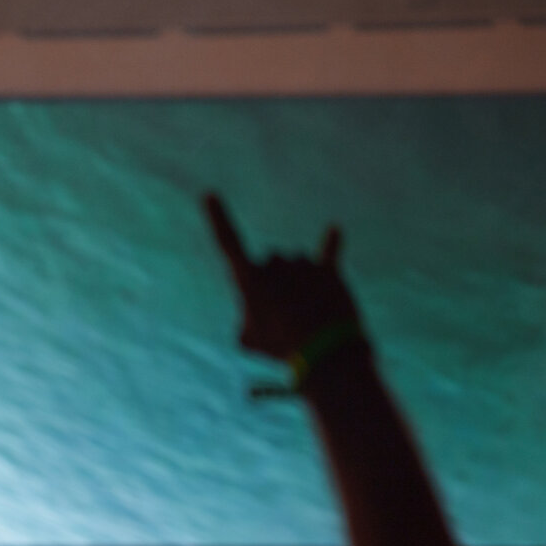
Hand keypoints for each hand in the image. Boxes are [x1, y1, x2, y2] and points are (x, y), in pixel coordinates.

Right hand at [204, 193, 358, 361]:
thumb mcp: (249, 340)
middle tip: (283, 317)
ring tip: (306, 317)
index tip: (210, 194)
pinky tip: (335, 229)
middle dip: (275, 285)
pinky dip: (332, 242)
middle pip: (270, 265)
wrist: (324, 350)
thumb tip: (261, 313)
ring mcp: (303, 265)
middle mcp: (275, 262)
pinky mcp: (329, 271)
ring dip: (299, 287)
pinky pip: (330, 251)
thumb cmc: (280, 347)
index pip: (227, 241)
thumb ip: (248, 321)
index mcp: (249, 277)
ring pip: (297, 268)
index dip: (217, 218)